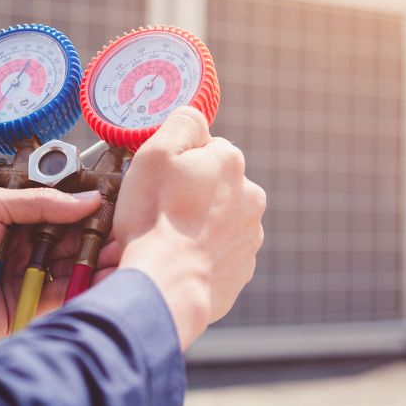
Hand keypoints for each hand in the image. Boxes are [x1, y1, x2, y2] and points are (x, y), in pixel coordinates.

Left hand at [0, 187, 121, 346]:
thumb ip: (39, 203)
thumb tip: (87, 200)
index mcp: (21, 216)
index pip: (65, 209)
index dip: (90, 207)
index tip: (115, 204)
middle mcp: (31, 244)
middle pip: (75, 238)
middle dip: (99, 235)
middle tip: (124, 233)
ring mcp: (32, 275)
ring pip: (73, 266)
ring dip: (96, 261)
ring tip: (119, 255)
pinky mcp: (29, 305)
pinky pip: (62, 294)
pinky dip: (81, 287)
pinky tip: (100, 277)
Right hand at [114, 107, 265, 349]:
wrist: (166, 286)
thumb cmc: (155, 218)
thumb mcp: (156, 153)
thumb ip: (182, 123)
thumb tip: (195, 119)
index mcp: (231, 163)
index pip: (203, 149)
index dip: (175, 164)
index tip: (158, 182)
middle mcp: (250, 196)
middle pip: (211, 186)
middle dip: (187, 196)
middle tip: (156, 213)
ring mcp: (249, 237)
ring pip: (215, 220)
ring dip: (194, 226)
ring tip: (163, 241)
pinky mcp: (242, 271)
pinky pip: (216, 254)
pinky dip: (199, 255)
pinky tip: (176, 261)